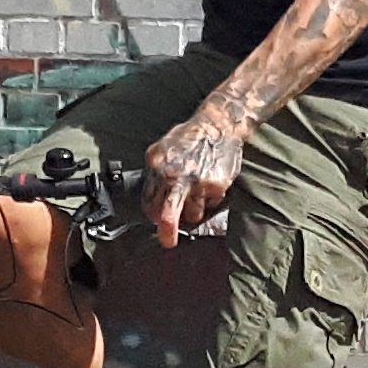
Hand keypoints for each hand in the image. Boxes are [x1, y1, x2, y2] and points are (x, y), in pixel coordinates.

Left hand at [142, 106, 246, 247]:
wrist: (218, 125)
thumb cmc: (189, 137)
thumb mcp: (163, 149)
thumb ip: (156, 171)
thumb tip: (152, 196)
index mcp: (157, 167)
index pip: (150, 201)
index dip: (153, 214)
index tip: (156, 221)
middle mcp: (175, 176)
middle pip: (168, 214)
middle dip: (167, 232)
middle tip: (168, 242)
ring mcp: (196, 182)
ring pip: (192, 214)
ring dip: (193, 210)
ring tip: (197, 192)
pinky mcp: (215, 186)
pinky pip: (210, 203)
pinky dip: (209, 197)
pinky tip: (209, 181)